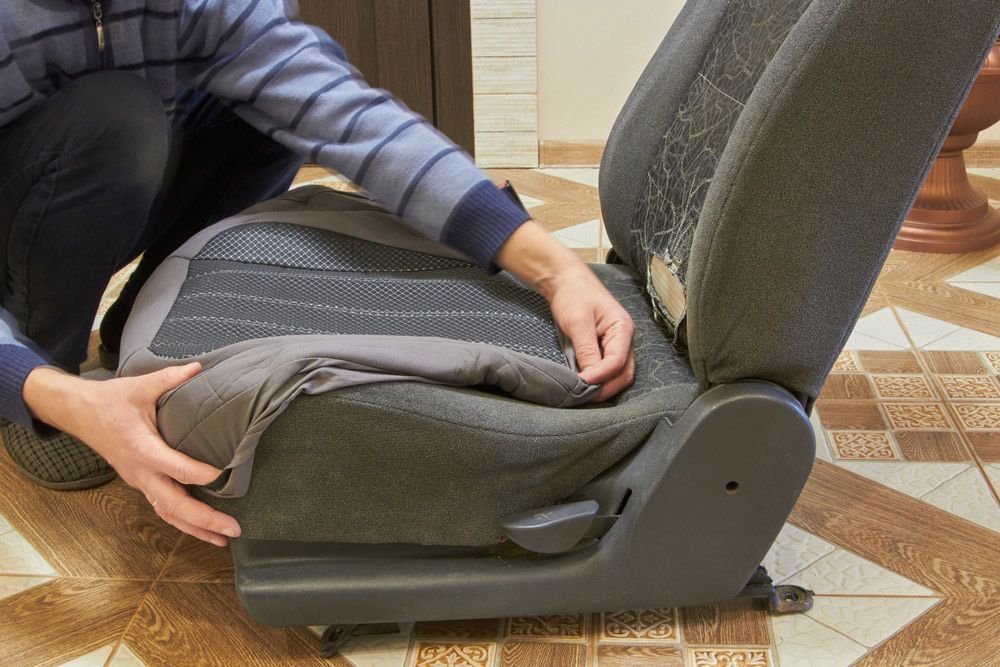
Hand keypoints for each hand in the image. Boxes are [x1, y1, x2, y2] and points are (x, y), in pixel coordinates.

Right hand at [23, 364, 240, 546]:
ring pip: (168, 513)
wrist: (79, 413)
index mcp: (142, 449)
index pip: (176, 469)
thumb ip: (170, 379)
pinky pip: (163, 508)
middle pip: (174, 505)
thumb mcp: (139, 386)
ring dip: (196, 528)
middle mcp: (141, 473)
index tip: (225, 474)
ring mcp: (140, 482)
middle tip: (234, 529)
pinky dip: (184, 522)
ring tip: (224, 539)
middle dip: (205, 520)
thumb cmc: (110, 400)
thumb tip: (199, 367)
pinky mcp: (142, 483)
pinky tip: (204, 530)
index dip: (201, 474)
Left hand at [495, 220, 635, 399]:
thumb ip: (586, 350)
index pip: (618, 362)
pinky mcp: (606, 350)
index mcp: (622, 329)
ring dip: (602, 387)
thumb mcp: (578, 322)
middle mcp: (624, 340)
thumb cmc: (573, 295)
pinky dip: (598, 381)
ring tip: (582, 395)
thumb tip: (590, 379)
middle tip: (582, 398)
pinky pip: (607, 370)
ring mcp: (617, 346)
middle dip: (605, 388)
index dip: (600, 376)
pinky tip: (584, 385)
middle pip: (624, 374)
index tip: (581, 384)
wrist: (566, 281)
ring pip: (618, 375)